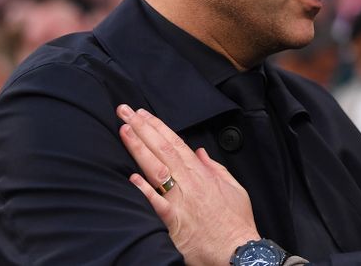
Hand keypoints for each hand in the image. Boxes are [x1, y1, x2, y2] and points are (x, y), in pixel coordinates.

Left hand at [117, 104, 258, 265]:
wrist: (237, 249)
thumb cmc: (235, 221)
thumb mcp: (233, 188)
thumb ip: (214, 168)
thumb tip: (200, 152)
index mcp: (202, 173)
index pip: (176, 143)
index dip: (158, 127)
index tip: (142, 114)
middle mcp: (189, 183)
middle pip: (162, 150)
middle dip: (142, 128)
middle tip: (124, 111)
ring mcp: (180, 201)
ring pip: (157, 169)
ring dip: (139, 148)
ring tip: (123, 130)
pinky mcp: (174, 222)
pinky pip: (157, 204)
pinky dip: (145, 190)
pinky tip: (132, 177)